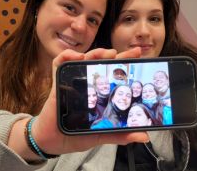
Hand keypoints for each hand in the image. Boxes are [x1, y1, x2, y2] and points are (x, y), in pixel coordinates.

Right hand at [33, 47, 147, 154]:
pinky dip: (67, 56)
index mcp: (97, 93)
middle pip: (100, 63)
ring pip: (83, 59)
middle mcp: (85, 84)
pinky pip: (58, 63)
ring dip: (96, 53)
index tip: (138, 56)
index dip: (124, 63)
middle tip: (131, 53)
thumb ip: (120, 134)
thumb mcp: (100, 134)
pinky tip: (78, 57)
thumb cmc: (74, 136)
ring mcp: (71, 82)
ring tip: (109, 54)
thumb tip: (144, 136)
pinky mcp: (57, 83)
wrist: (52, 142)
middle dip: (115, 55)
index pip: (111, 74)